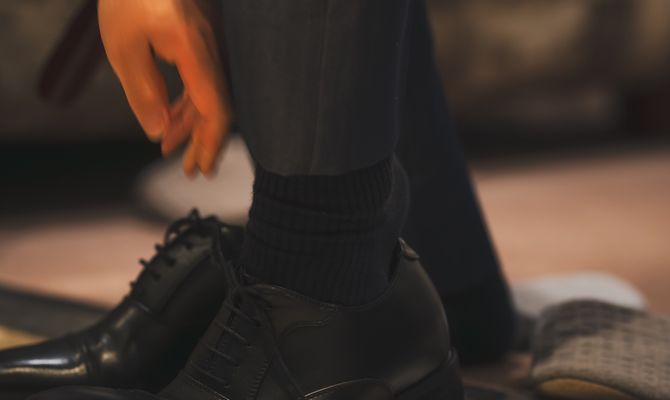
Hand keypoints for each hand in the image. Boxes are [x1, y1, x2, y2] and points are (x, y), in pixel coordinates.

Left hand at [98, 0, 231, 175]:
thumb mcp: (123, 47)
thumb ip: (143, 91)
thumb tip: (157, 131)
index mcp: (195, 52)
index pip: (216, 108)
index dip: (210, 142)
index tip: (202, 167)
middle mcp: (211, 51)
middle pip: (218, 107)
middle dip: (205, 143)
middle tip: (193, 171)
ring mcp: (209, 47)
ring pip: (210, 96)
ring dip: (193, 126)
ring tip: (172, 150)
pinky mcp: (201, 44)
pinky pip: (202, 81)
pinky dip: (188, 105)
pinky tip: (173, 118)